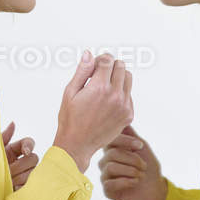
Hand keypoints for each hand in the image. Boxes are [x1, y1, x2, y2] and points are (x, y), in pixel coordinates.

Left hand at [1, 121, 38, 190]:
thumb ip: (3, 137)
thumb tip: (13, 123)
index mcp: (14, 150)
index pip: (28, 143)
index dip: (29, 145)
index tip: (25, 151)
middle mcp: (20, 161)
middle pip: (34, 158)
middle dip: (22, 165)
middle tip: (9, 170)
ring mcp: (23, 175)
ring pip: (32, 172)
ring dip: (20, 176)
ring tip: (8, 181)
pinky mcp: (22, 188)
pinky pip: (29, 186)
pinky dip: (21, 186)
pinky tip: (12, 188)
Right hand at [53, 51, 133, 172]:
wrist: (77, 145)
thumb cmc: (70, 118)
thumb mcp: (70, 92)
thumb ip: (82, 71)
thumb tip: (89, 54)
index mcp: (99, 87)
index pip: (108, 60)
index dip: (100, 60)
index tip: (94, 66)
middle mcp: (115, 95)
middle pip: (120, 66)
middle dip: (109, 67)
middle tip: (98, 76)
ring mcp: (124, 106)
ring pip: (128, 78)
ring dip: (117, 77)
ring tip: (104, 86)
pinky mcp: (128, 115)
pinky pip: (129, 94)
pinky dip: (120, 92)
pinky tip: (107, 101)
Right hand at [99, 126, 167, 199]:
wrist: (156, 189)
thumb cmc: (149, 167)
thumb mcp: (142, 147)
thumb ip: (131, 134)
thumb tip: (123, 117)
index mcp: (112, 149)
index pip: (110, 140)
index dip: (125, 141)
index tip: (140, 145)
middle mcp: (105, 161)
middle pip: (112, 153)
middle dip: (132, 159)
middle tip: (143, 165)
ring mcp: (105, 176)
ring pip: (110, 167)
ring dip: (131, 170)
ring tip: (141, 175)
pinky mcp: (107, 190)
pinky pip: (110, 183)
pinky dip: (126, 182)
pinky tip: (135, 182)